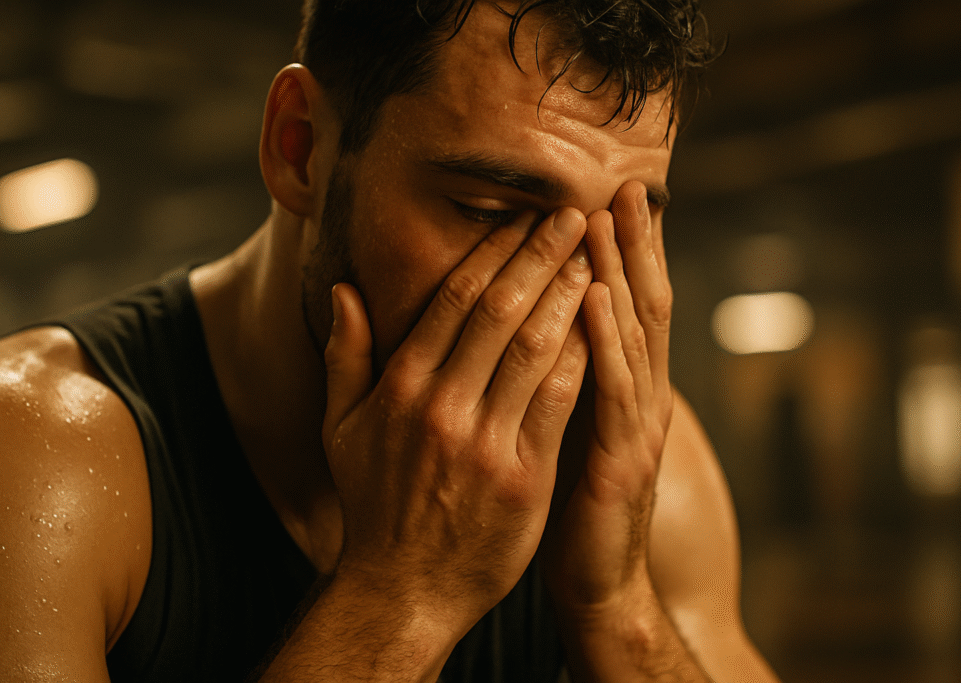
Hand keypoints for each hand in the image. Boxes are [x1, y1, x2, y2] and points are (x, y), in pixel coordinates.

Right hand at [320, 207, 593, 636]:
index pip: (455, 300)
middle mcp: (441, 406)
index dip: (496, 252)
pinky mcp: (522, 478)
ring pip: (535, 348)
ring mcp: (483, 442)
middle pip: (500, 311)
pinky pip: (559, 404)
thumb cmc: (373, 505)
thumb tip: (346, 290)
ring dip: (569, 296)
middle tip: (574, 214)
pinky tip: (602, 326)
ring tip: (596, 256)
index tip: (526, 218)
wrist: (402, 590)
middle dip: (541, 256)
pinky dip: (581, 358)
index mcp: (401, 387)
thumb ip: (344, 355)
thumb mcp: (340, 429)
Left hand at [542, 180, 674, 610]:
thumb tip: (545, 327)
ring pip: (634, 336)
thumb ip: (567, 377)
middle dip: (634, 245)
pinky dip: (608, 338)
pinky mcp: (622, 461)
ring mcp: (635, 428)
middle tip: (625, 185)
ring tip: (610, 218)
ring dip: (624, 273)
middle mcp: (639, 398)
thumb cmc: (572, 502)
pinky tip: (598, 296)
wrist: (595, 582)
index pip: (625, 306)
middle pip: (641, 305)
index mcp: (622, 388)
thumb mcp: (571, 428)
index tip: (608, 196)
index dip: (623, 253)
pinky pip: (614, 389)